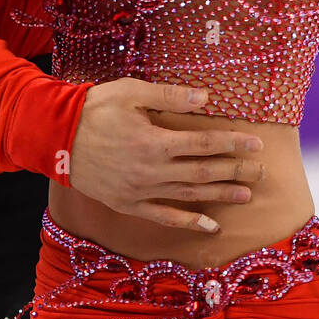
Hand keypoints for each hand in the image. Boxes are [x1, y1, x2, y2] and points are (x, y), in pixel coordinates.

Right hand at [67, 79, 266, 232]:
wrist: (55, 137)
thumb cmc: (94, 109)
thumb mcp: (131, 93)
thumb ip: (169, 97)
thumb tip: (205, 98)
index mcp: (155, 141)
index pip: (205, 143)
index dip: (233, 143)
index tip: (256, 143)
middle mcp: (152, 171)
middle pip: (203, 172)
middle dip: (236, 171)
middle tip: (262, 171)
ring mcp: (141, 191)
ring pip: (189, 196)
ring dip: (220, 196)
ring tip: (246, 196)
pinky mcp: (128, 204)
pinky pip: (164, 216)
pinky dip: (188, 222)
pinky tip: (210, 225)